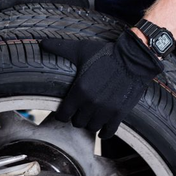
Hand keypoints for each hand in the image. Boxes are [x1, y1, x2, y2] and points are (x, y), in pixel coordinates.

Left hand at [41, 31, 163, 137]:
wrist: (134, 59)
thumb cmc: (106, 54)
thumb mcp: (81, 49)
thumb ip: (60, 47)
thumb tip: (41, 42)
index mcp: (79, 90)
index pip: (63, 114)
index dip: (63, 114)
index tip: (65, 112)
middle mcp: (91, 103)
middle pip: (77, 122)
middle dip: (77, 118)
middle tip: (79, 112)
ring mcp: (106, 110)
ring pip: (91, 128)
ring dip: (90, 123)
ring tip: (91, 117)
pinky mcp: (119, 114)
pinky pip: (108, 131)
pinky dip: (105, 132)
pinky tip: (103, 129)